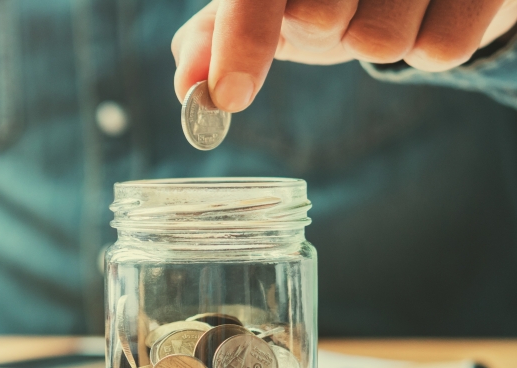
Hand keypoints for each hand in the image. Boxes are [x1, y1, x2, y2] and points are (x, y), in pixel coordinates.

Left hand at [172, 0, 516, 111]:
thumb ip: (217, 39)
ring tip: (388, 6)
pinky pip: (440, 50)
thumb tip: (187, 86)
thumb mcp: (268, 4)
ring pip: (381, 39)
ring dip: (377, 42)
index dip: (240, 43)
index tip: (230, 97)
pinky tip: (429, 12)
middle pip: (320, 17)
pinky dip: (427, 48)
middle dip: (323, 31)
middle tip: (338, 9)